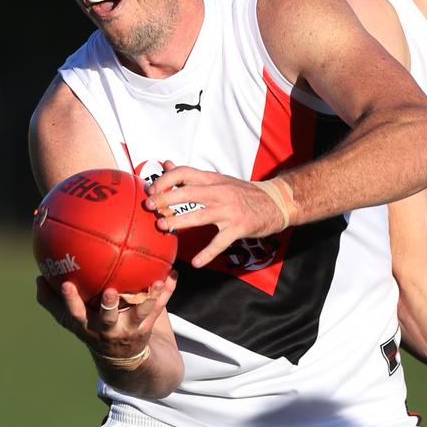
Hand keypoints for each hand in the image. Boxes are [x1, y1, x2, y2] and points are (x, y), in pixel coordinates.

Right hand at [36, 272, 176, 358]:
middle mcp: (107, 330)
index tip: (65, 284)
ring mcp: (129, 330)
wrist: (125, 361)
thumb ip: (53, 301)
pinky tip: (174, 274)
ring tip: (157, 282)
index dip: (69, 300)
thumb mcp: (71, 321)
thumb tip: (38, 278)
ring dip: (149, 299)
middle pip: (107, 318)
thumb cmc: (92, 330)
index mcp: (87, 325)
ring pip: (140, 315)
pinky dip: (167, 291)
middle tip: (112, 291)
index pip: (73, 313)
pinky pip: (159, 308)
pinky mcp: (148, 328)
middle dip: (109, 306)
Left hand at [145, 161, 287, 267]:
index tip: (151, 189)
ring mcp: (230, 210)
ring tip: (162, 227)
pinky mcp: (239, 227)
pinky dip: (207, 253)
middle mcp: (220, 192)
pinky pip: (220, 242)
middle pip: (187, 193)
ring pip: (199, 216)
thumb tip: (167, 164)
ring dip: (178, 222)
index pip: (184, 173)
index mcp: (213, 179)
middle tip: (149, 207)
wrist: (276, 202)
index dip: (165, 179)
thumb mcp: (219, 180)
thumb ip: (192, 176)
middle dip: (165, 200)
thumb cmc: (244, 192)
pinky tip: (196, 262)